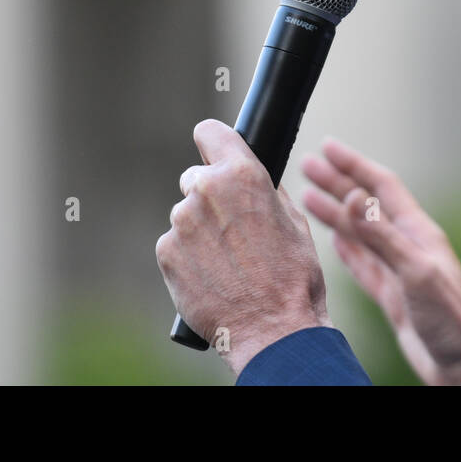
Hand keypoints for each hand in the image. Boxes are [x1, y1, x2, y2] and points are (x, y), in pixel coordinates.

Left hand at [155, 119, 332, 376]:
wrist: (273, 329)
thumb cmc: (293, 277)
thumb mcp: (294, 222)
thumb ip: (267, 192)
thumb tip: (255, 178)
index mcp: (242, 174)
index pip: (210, 132)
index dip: (213, 143)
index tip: (213, 152)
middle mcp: (206, 190)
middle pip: (196, 178)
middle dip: (210, 197)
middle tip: (232, 230)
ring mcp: (182, 222)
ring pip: (186, 215)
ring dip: (200, 231)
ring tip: (227, 263)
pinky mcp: (166, 252)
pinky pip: (175, 245)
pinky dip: (188, 258)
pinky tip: (212, 277)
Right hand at [301, 138, 460, 384]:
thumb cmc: (451, 318)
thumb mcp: (415, 270)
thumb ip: (383, 235)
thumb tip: (352, 197)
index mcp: (418, 231)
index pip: (381, 186)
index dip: (354, 164)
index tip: (328, 148)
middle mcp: (407, 244)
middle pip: (366, 204)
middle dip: (337, 182)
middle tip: (308, 165)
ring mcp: (398, 269)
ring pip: (360, 232)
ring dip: (334, 213)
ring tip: (307, 195)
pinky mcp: (391, 295)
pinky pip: (363, 264)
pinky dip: (346, 248)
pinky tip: (334, 238)